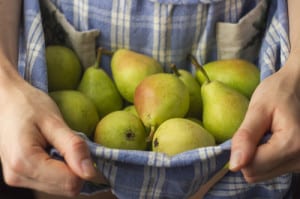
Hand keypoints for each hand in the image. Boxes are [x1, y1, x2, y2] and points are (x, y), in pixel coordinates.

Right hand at [0, 62, 98, 195]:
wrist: (5, 100)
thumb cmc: (28, 105)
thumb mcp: (54, 121)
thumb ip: (73, 147)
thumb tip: (91, 172)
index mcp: (25, 162)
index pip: (70, 183)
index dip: (85, 168)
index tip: (84, 149)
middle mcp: (18, 176)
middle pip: (66, 189)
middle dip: (77, 170)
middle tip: (70, 144)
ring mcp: (17, 178)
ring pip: (60, 188)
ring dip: (68, 170)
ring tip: (58, 146)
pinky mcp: (20, 177)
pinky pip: (50, 183)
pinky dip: (59, 171)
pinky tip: (53, 152)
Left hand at [229, 57, 299, 181]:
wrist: (297, 88)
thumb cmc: (277, 93)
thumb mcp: (258, 109)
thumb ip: (245, 137)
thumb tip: (234, 166)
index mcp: (292, 145)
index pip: (251, 168)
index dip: (242, 152)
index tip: (248, 133)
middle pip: (256, 174)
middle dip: (249, 155)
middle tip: (258, 132)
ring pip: (263, 174)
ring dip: (258, 157)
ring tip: (267, 135)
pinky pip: (272, 170)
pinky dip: (267, 158)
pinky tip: (273, 141)